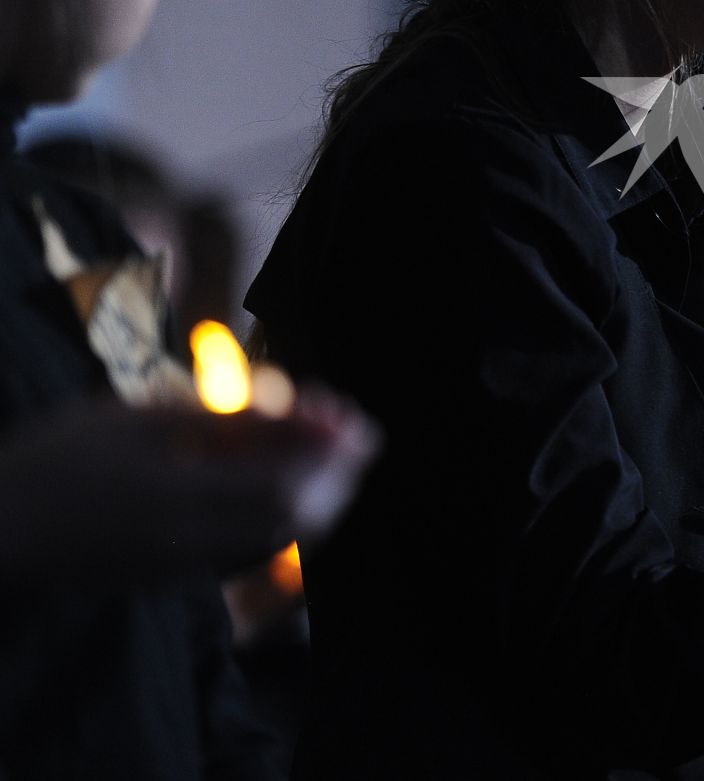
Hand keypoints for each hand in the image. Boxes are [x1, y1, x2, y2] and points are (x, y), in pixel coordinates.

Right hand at [0, 388, 379, 587]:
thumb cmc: (61, 459)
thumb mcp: (137, 422)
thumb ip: (219, 421)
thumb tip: (295, 411)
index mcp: (177, 499)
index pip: (283, 485)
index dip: (328, 454)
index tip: (357, 421)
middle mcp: (189, 544)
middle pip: (293, 518)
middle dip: (336, 474)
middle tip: (356, 434)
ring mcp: (183, 567)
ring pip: (277, 539)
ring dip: (316, 495)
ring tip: (329, 452)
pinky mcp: (175, 577)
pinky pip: (249, 550)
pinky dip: (281, 515)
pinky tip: (285, 481)